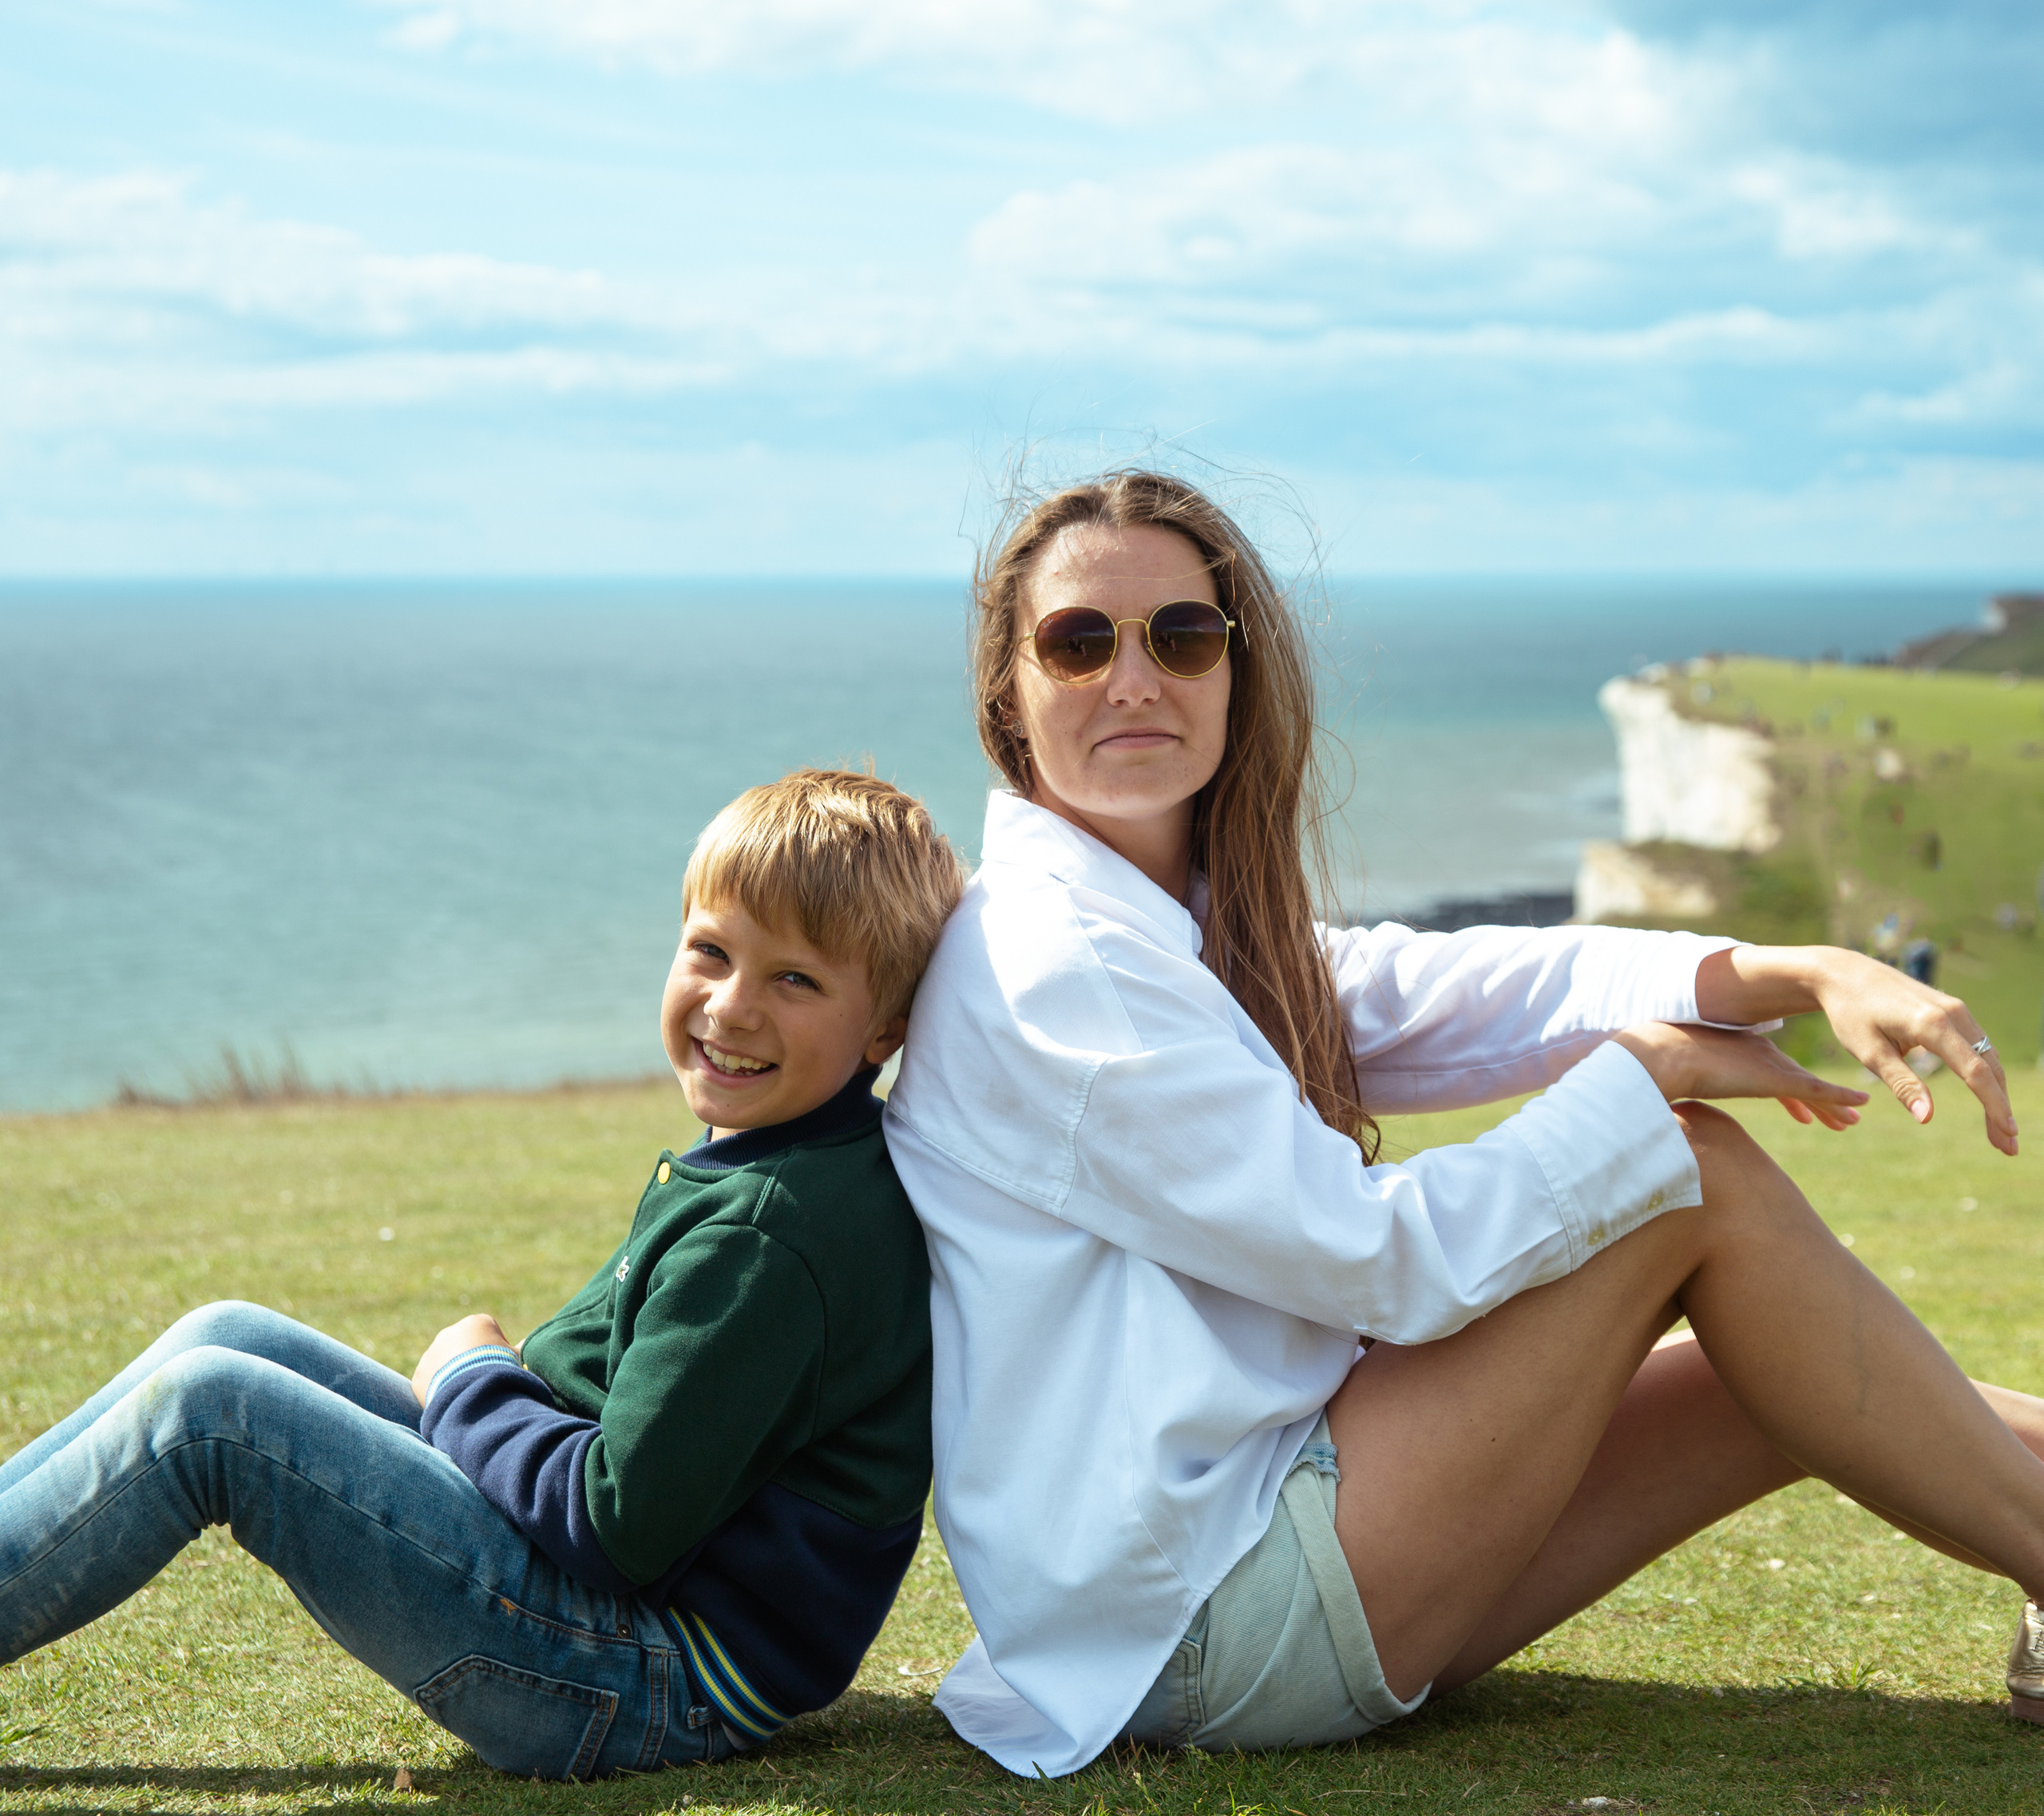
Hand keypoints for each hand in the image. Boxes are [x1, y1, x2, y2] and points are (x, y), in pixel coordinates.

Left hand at [410, 1312, 515, 1405]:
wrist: (473, 1388)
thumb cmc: (501, 1368)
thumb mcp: (518, 1356)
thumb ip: (521, 1348)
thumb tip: (533, 1343)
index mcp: (477, 1322)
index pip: (487, 1334)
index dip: (496, 1353)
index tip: (500, 1367)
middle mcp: (451, 1331)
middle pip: (462, 1347)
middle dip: (471, 1362)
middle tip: (483, 1381)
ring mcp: (433, 1352)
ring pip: (444, 1364)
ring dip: (453, 1376)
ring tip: (468, 1393)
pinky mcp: (420, 1373)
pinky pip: (431, 1382)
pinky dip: (439, 1391)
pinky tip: (454, 1400)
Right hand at [1609, 1022, 1869, 1127]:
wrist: (1665, 1056)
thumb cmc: (1661, 1067)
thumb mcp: (1676, 1078)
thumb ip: (1684, 1087)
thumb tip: (1664, 1102)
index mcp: (1738, 1050)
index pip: (1771, 1072)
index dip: (1789, 1094)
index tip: (1802, 1112)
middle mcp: (1760, 1053)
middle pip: (1796, 1079)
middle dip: (1819, 1099)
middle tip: (1841, 1116)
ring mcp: (1769, 1065)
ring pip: (1811, 1088)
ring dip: (1833, 1106)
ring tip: (1851, 1122)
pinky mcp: (1777, 1078)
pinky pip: (1818, 1090)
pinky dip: (1839, 1097)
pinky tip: (1859, 1105)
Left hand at [1809, 950, 2016, 1156]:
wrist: (1844, 974)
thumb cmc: (1850, 1014)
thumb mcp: (1868, 1052)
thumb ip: (1901, 1084)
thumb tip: (1927, 1118)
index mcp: (1931, 1024)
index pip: (1974, 1072)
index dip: (1994, 1106)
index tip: (2006, 1135)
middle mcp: (1952, 1013)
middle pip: (1989, 1067)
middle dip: (2000, 1108)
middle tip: (2007, 1147)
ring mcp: (1956, 1008)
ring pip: (1988, 1057)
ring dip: (1997, 1094)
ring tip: (1999, 1132)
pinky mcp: (1952, 1009)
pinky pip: (1978, 1046)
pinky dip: (1986, 1075)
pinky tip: (1988, 1099)